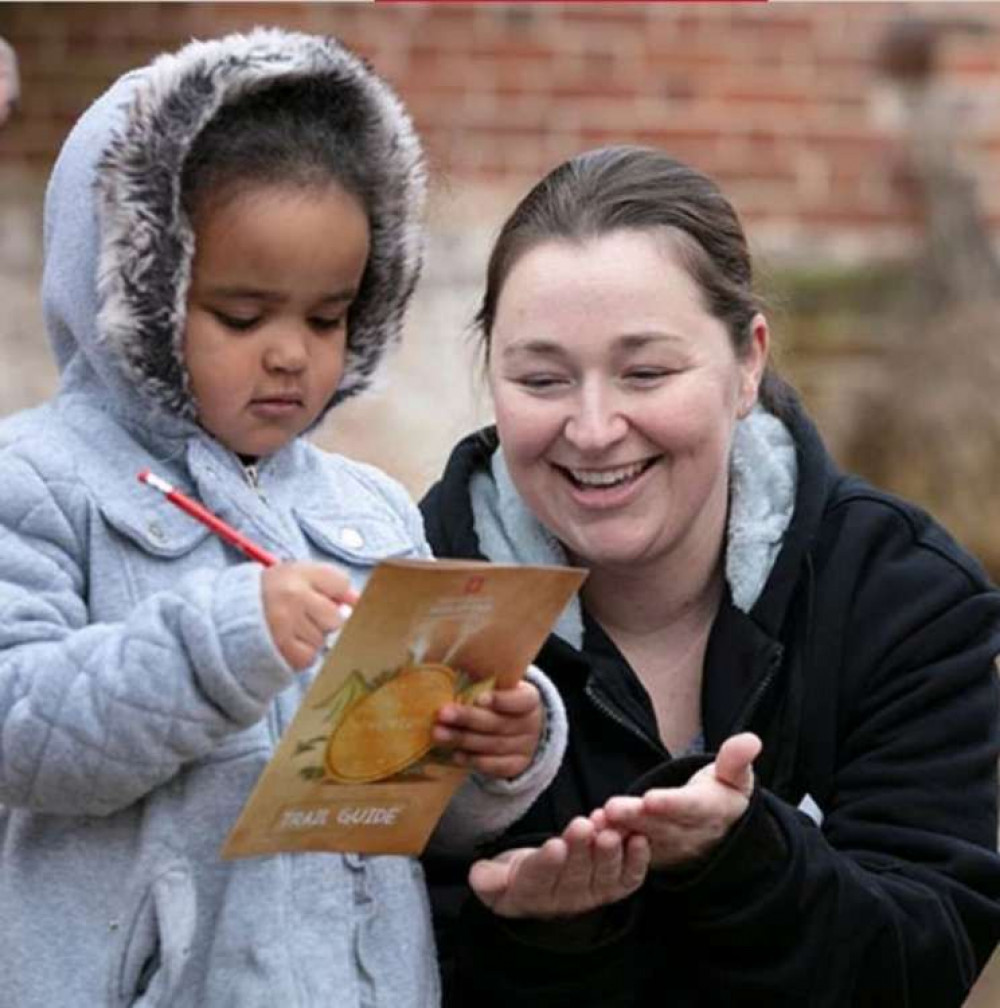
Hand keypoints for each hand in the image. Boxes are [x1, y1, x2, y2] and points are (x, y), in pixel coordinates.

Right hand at [261, 561, 357, 670]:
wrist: (224, 618)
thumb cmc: (267, 595)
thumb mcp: (293, 576)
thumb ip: (328, 583)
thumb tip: (358, 601)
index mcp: (296, 572)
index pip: (341, 584)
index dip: (335, 595)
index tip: (321, 597)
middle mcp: (292, 595)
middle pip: (336, 617)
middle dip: (324, 621)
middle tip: (300, 616)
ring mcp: (286, 623)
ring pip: (323, 640)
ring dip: (310, 639)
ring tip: (287, 629)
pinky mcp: (282, 649)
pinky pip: (310, 657)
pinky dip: (301, 655)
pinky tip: (284, 643)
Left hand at [432, 679, 541, 779]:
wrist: (525, 732)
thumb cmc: (502, 702)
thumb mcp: (501, 687)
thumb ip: (482, 682)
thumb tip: (450, 670)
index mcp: (529, 699)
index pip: (520, 700)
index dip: (501, 700)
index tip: (478, 698)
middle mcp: (530, 724)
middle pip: (498, 723)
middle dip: (468, 718)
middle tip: (442, 713)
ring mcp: (525, 747)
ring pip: (492, 745)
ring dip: (462, 739)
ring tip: (438, 734)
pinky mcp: (516, 766)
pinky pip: (495, 766)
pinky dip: (474, 760)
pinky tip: (455, 754)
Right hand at [469, 816, 649, 918]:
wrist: (544, 887)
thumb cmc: (518, 874)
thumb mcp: (495, 876)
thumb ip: (489, 877)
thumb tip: (478, 877)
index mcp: (532, 894)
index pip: (539, 879)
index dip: (547, 863)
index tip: (554, 846)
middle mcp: (566, 899)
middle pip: (574, 874)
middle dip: (580, 849)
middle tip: (583, 826)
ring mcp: (593, 894)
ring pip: (603, 876)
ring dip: (609, 853)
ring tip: (609, 831)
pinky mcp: (614, 888)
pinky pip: (628, 879)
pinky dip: (636, 862)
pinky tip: (639, 840)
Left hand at [593, 733, 761, 869]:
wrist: (720, 836)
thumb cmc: (723, 797)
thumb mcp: (736, 778)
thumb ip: (737, 760)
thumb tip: (751, 740)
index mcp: (709, 811)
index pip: (689, 808)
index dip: (670, 804)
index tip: (651, 798)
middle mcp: (687, 834)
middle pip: (658, 825)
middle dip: (635, 818)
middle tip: (612, 808)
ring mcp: (666, 847)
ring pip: (640, 839)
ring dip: (618, 831)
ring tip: (598, 818)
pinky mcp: (648, 855)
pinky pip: (628, 849)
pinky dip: (610, 841)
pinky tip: (591, 828)